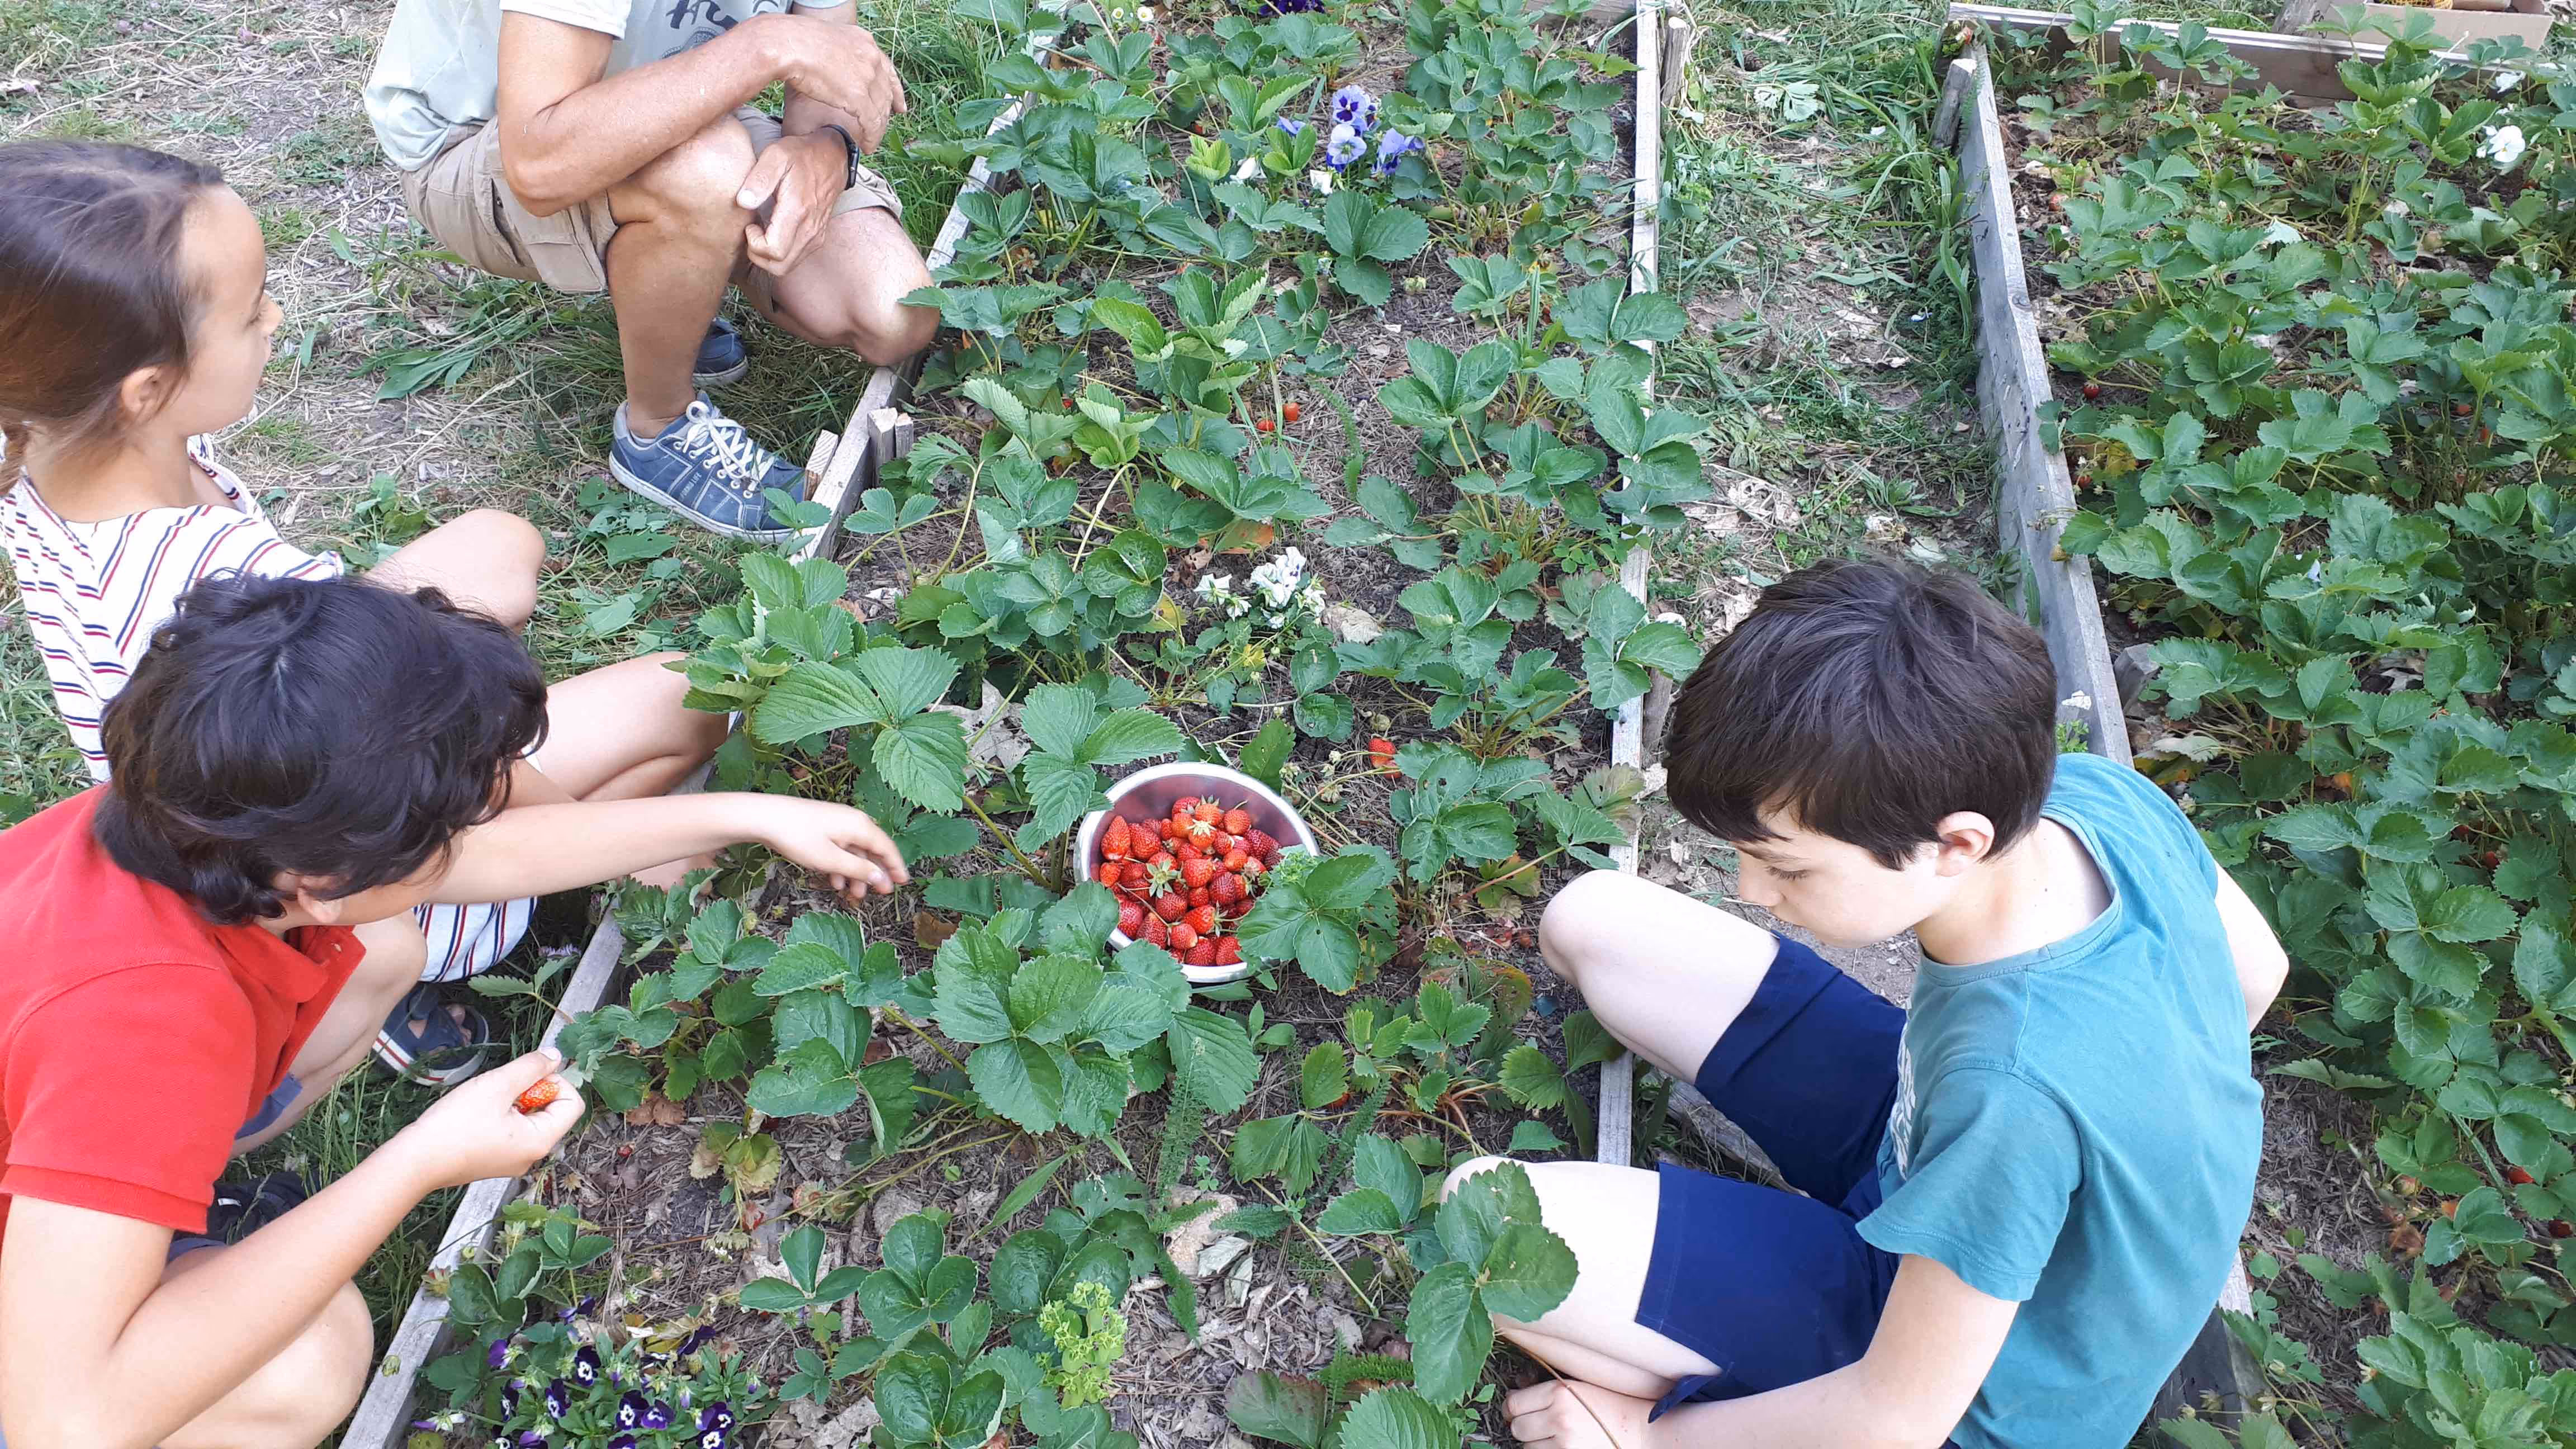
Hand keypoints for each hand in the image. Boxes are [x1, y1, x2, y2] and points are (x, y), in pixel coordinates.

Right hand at [389, 1049, 584, 1190]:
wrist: (415, 1161)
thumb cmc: (455, 1124)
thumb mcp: (497, 1085)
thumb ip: (531, 1067)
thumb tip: (556, 1056)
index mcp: (540, 1141)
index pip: (572, 1104)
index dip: (557, 1082)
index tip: (529, 1073)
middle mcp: (532, 1156)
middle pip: (552, 1112)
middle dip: (532, 1091)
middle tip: (502, 1086)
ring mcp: (513, 1160)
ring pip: (529, 1119)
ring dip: (514, 1101)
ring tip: (486, 1099)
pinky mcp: (495, 1160)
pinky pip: (512, 1131)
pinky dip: (502, 1115)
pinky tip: (477, 1112)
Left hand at [738, 131, 845, 276]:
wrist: (831, 157)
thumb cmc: (801, 155)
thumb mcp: (776, 155)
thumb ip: (759, 178)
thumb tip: (743, 202)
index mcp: (797, 211)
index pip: (774, 251)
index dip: (754, 244)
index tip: (750, 224)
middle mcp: (810, 229)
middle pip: (779, 267)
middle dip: (758, 256)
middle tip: (752, 232)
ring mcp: (816, 236)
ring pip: (787, 267)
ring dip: (768, 257)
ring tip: (761, 232)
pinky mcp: (818, 238)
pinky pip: (795, 259)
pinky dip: (780, 254)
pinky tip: (773, 232)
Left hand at [752, 795, 910, 902]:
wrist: (765, 817)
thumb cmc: (798, 837)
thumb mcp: (830, 859)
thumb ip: (859, 869)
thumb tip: (882, 878)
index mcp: (861, 826)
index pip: (887, 848)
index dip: (896, 867)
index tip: (903, 883)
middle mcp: (854, 821)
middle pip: (872, 850)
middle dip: (875, 874)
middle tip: (880, 894)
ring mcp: (839, 823)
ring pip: (855, 851)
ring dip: (856, 873)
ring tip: (853, 894)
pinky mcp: (825, 827)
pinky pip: (841, 848)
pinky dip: (841, 865)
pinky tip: (835, 881)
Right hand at [779, 18, 906, 149]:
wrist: (789, 43)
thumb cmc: (793, 41)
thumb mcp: (823, 41)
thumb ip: (835, 53)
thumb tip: (828, 63)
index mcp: (863, 41)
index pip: (886, 68)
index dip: (895, 90)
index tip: (899, 106)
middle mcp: (870, 57)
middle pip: (886, 92)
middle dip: (887, 113)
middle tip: (884, 127)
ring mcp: (867, 76)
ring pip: (881, 110)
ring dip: (878, 129)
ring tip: (872, 142)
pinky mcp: (859, 95)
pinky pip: (872, 122)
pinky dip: (872, 137)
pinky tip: (868, 147)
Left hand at [1504, 1380, 1658, 1448]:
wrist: (1643, 1431)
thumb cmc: (1611, 1406)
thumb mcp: (1579, 1387)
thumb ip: (1547, 1391)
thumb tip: (1513, 1392)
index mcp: (1559, 1392)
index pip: (1513, 1403)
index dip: (1512, 1409)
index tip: (1516, 1411)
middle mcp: (1559, 1417)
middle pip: (1517, 1428)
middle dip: (1524, 1428)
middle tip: (1539, 1426)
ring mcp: (1564, 1443)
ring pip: (1527, 1448)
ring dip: (1536, 1444)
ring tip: (1557, 1438)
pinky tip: (1561, 1447)